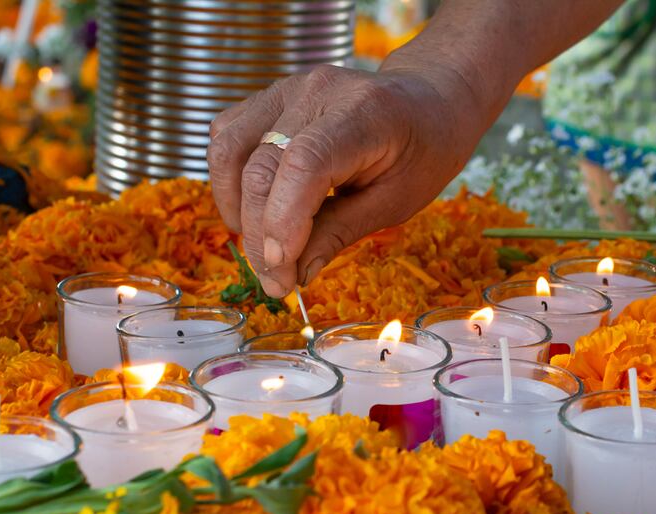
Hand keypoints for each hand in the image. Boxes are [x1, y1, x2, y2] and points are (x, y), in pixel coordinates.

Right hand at [207, 63, 485, 296]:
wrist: (427, 101)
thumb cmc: (422, 151)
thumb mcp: (397, 201)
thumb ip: (341, 232)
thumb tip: (296, 272)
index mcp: (365, 113)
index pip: (304, 163)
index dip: (283, 221)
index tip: (282, 272)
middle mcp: (318, 92)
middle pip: (262, 165)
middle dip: (261, 235)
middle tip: (277, 283)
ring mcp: (288, 88)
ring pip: (230, 150)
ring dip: (236, 210)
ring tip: (263, 250)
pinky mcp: (270, 96)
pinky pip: (228, 137)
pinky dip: (230, 182)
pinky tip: (254, 212)